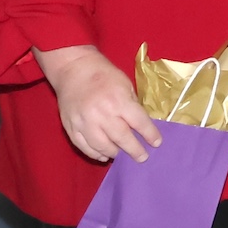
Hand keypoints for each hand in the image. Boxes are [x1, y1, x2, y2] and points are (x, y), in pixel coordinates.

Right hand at [36, 46, 159, 164]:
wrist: (74, 69)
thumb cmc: (104, 75)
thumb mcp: (126, 85)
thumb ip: (133, 106)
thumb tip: (142, 126)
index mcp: (118, 101)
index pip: (139, 123)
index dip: (150, 135)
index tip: (157, 143)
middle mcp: (101, 114)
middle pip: (121, 138)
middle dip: (134, 150)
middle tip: (142, 158)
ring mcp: (84, 122)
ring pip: (101, 146)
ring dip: (114, 154)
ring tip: (123, 157)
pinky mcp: (70, 127)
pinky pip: (83, 146)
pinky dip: (94, 154)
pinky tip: (103, 156)